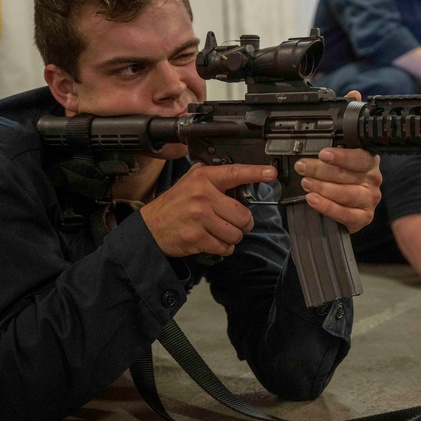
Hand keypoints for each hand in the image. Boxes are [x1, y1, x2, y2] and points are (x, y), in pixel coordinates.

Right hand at [141, 163, 277, 257]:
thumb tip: (242, 177)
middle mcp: (202, 195)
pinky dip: (224, 248)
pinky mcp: (196, 237)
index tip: (270, 173)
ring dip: (233, 237)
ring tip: (220, 232)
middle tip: (235, 223)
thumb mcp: (189, 182)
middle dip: (243, 223)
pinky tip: (213, 241)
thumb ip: (213, 179)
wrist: (149, 228)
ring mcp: (199, 217)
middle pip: (243, 214)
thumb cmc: (173, 205)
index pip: (234, 173)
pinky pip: (225, 247)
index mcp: (203, 178)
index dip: (255, 173)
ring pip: (236, 233)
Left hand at [295, 147, 381, 233]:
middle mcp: (372, 181)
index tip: (323, 155)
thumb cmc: (346, 180)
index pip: (358, 158)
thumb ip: (331, 161)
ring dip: (322, 188)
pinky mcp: (364, 217)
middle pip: (346, 175)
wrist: (354, 205)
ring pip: (345, 194)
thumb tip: (310, 159)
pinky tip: (314, 199)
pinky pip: (344, 213)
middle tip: (303, 168)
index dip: (340, 157)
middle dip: (320, 170)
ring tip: (306, 183)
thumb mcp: (342, 165)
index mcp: (369, 163)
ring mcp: (369, 200)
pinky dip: (327, 207)